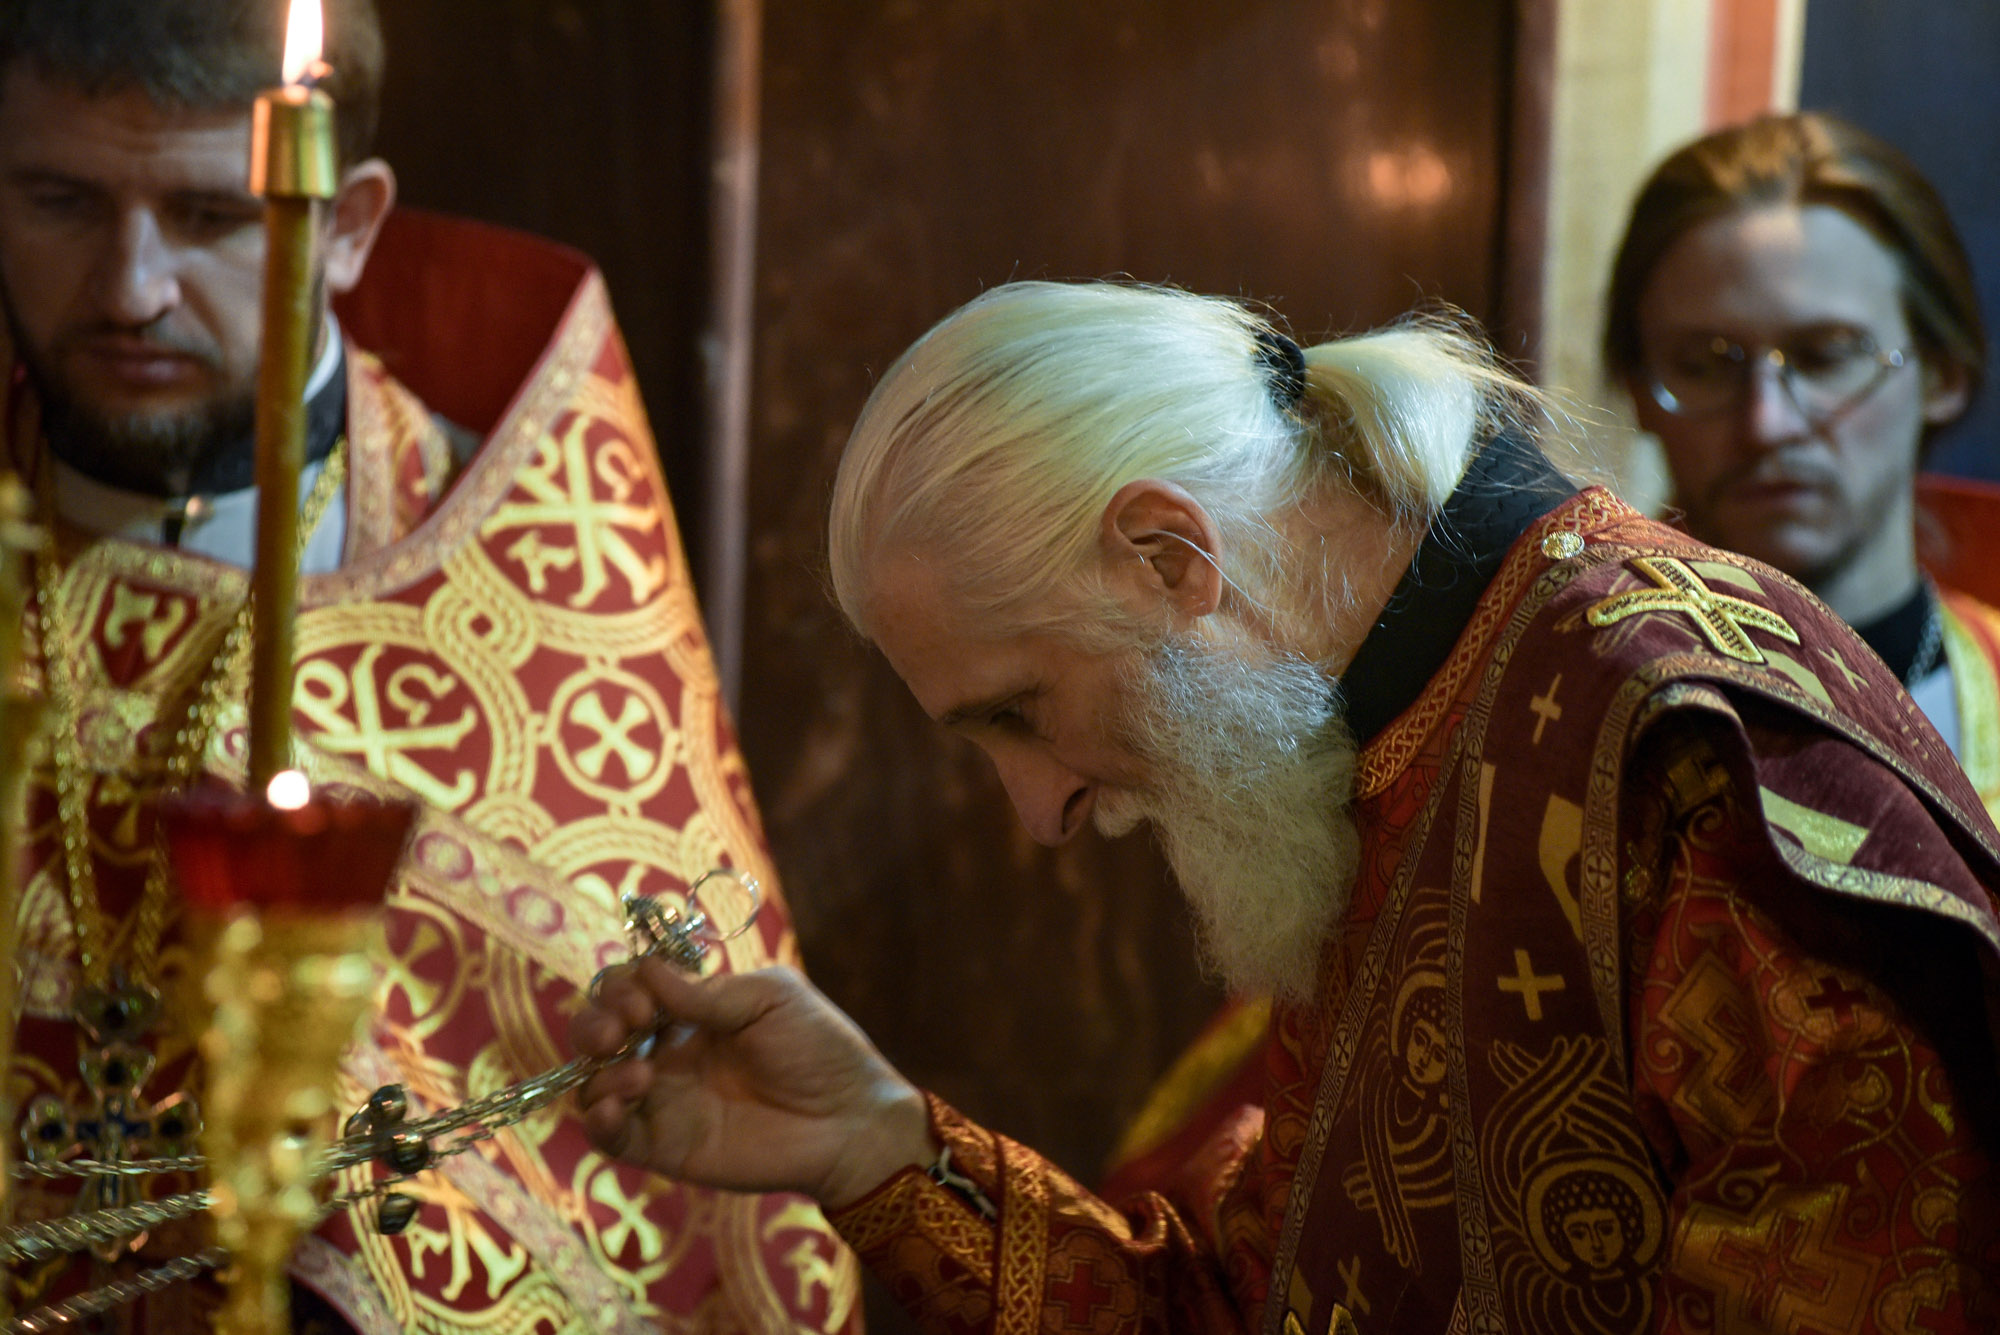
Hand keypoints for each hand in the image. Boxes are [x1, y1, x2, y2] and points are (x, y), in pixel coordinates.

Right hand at [571, 960, 933, 1208]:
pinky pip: (610, 1137)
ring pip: (594, 1082)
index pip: (630, 988)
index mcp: (693, 1010)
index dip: (622, 988)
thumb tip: (646, 972)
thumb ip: (708, 992)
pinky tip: (613, 1109)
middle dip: (593, 1022)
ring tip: (642, 1074)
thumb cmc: (820, 1049)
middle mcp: (669, 1051)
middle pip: (599, 1031)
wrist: (849, 1121)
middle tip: (619, 1030)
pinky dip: (597, 1120)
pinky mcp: (665, 1146)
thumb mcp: (770, 1000)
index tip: (641, 999)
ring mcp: (663, 1099)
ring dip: (599, 1071)